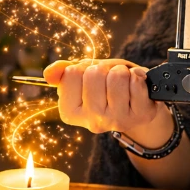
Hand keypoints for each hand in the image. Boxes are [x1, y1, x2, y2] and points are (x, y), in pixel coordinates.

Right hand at [44, 58, 171, 142]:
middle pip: (95, 73)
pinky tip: (137, 86)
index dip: (84, 68)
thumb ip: (63, 73)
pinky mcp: (142, 115)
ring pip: (117, 75)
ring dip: (122, 72)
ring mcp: (119, 121)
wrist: (136, 104)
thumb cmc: (106, 88)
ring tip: (124, 83)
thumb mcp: (82, 78)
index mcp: (71, 113)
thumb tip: (48, 74)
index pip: (72, 73)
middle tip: (110, 80)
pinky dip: (138, 76)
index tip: (91, 79)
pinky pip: (137, 81)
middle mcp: (93, 122)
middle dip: (104, 69)